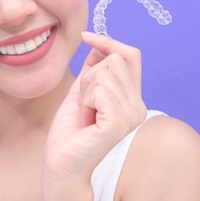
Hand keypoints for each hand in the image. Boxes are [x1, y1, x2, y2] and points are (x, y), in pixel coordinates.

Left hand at [43, 32, 146, 184]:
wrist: (61, 163)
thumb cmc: (69, 132)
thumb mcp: (81, 91)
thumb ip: (93, 69)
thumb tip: (98, 43)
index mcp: (133, 99)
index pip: (131, 55)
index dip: (109, 42)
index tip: (85, 37)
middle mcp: (138, 106)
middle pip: (115, 60)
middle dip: (89, 75)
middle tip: (84, 103)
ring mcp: (131, 115)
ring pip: (105, 72)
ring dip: (85, 90)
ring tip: (85, 113)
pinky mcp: (119, 123)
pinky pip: (100, 89)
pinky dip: (85, 100)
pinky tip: (86, 120)